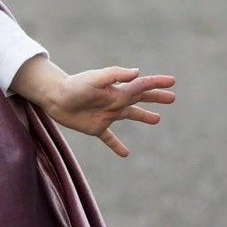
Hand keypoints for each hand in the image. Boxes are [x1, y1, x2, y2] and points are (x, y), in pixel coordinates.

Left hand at [39, 65, 175, 157]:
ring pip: (129, 115)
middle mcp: (114, 101)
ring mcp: (107, 115)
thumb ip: (115, 75)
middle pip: (140, 99)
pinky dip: (117, 145)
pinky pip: (109, 138)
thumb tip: (137, 73)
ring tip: (157, 120)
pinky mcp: (96, 127)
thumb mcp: (95, 78)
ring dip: (143, 116)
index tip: (172, 82)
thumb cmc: (74, 86)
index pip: (141, 85)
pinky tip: (125, 154)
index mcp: (117, 89)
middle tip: (172, 98)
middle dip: (155, 98)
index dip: (157, 83)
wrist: (54, 98)